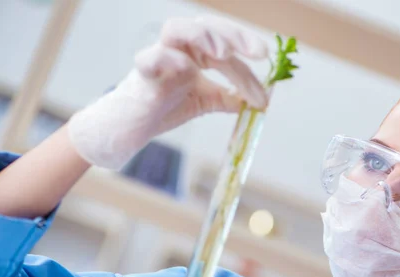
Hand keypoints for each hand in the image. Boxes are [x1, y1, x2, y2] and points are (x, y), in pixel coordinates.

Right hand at [68, 16, 267, 169]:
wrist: (133, 126)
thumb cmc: (166, 106)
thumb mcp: (206, 100)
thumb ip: (229, 97)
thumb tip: (260, 101)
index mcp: (194, 51)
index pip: (224, 40)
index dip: (245, 45)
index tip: (265, 56)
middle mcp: (178, 48)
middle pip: (205, 26)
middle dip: (233, 36)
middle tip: (257, 53)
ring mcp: (159, 58)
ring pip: (175, 29)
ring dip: (202, 37)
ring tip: (223, 54)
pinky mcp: (142, 76)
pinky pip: (150, 58)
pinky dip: (167, 59)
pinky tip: (187, 69)